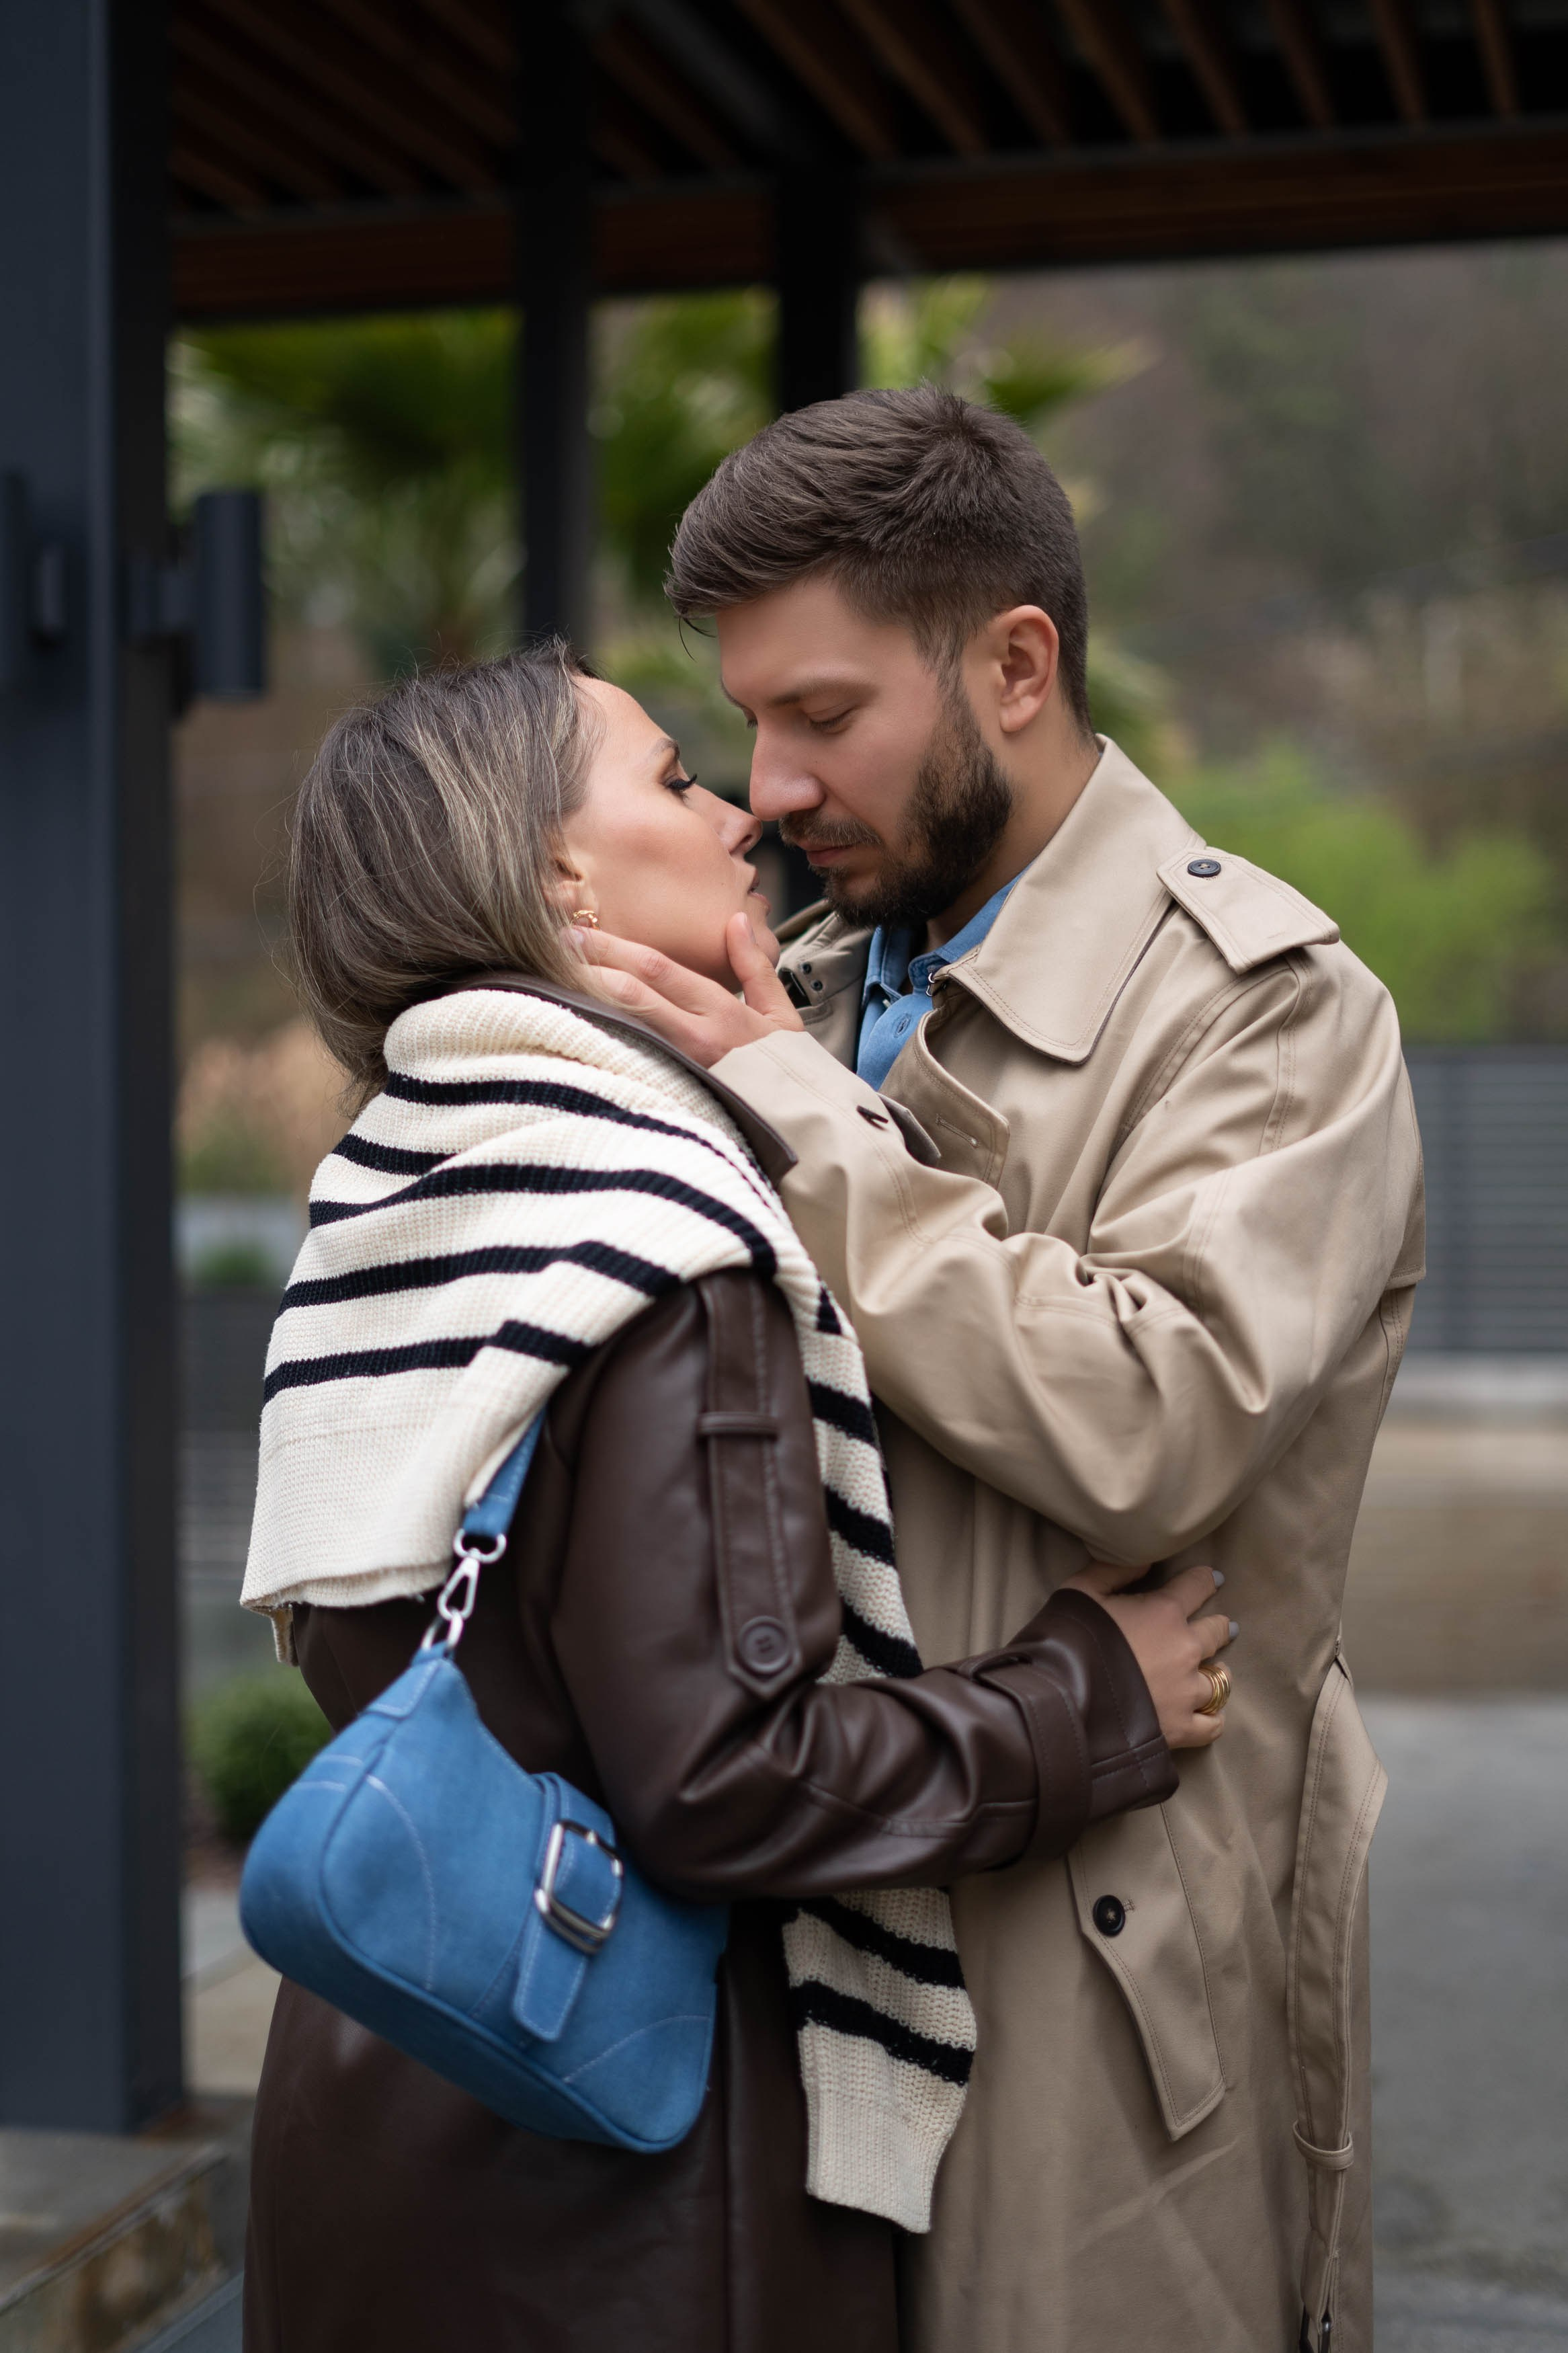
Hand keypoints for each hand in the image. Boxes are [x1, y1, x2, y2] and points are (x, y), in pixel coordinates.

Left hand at [568, 914, 804, 1069]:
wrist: (793, 1121)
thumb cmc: (785, 1067)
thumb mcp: (780, 1012)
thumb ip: (754, 965)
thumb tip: (735, 922)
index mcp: (722, 1012)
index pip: (659, 971)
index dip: (616, 949)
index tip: (584, 932)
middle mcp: (696, 1038)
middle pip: (633, 992)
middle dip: (593, 965)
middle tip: (557, 943)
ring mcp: (680, 1066)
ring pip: (625, 1025)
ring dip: (590, 999)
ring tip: (557, 976)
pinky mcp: (670, 1089)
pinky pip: (630, 1056)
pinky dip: (603, 1034)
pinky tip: (577, 1021)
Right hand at [1063, 1561, 1236, 1750]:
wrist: (1062, 1701)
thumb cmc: (1069, 1640)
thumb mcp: (1080, 1591)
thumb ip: (1113, 1571)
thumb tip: (1145, 1561)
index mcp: (1164, 1612)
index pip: (1197, 1586)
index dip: (1205, 1580)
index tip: (1213, 1578)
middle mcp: (1185, 1649)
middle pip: (1215, 1631)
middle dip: (1218, 1626)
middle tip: (1222, 1626)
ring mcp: (1186, 1691)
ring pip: (1220, 1677)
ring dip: (1216, 1671)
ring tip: (1215, 1672)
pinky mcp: (1181, 1728)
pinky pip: (1212, 1724)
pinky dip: (1212, 1717)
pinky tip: (1210, 1713)